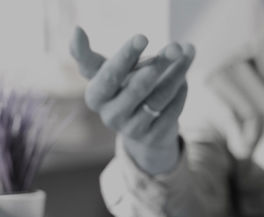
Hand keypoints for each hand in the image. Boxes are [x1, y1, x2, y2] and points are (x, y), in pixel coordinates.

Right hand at [70, 27, 194, 173]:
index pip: (108, 75)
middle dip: (158, 64)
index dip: (124, 57)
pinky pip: (171, 110)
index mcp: (95, 95)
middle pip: (137, 87)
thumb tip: (77, 32)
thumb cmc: (120, 87)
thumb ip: (91, 52)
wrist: (139, 125)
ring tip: (186, 52)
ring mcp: (132, 129)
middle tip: (174, 47)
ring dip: (176, 73)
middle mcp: (110, 115)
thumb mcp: (104, 69)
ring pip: (158, 98)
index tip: (143, 37)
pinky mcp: (153, 137)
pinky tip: (184, 76)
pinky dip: (180, 91)